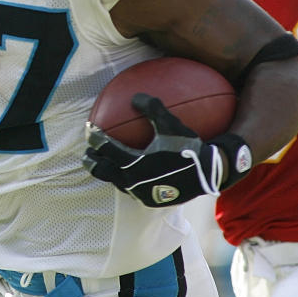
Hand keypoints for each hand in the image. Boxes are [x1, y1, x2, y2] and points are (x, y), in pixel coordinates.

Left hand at [84, 93, 247, 206]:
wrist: (210, 174)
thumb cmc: (190, 147)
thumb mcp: (172, 124)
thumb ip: (152, 108)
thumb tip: (135, 96)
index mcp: (134, 162)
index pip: (106, 148)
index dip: (94, 137)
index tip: (90, 128)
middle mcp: (133, 180)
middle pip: (102, 170)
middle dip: (92, 159)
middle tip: (87, 151)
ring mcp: (140, 193)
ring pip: (114, 182)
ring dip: (106, 171)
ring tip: (102, 163)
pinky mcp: (149, 200)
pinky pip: (129, 189)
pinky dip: (122, 179)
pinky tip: (126, 172)